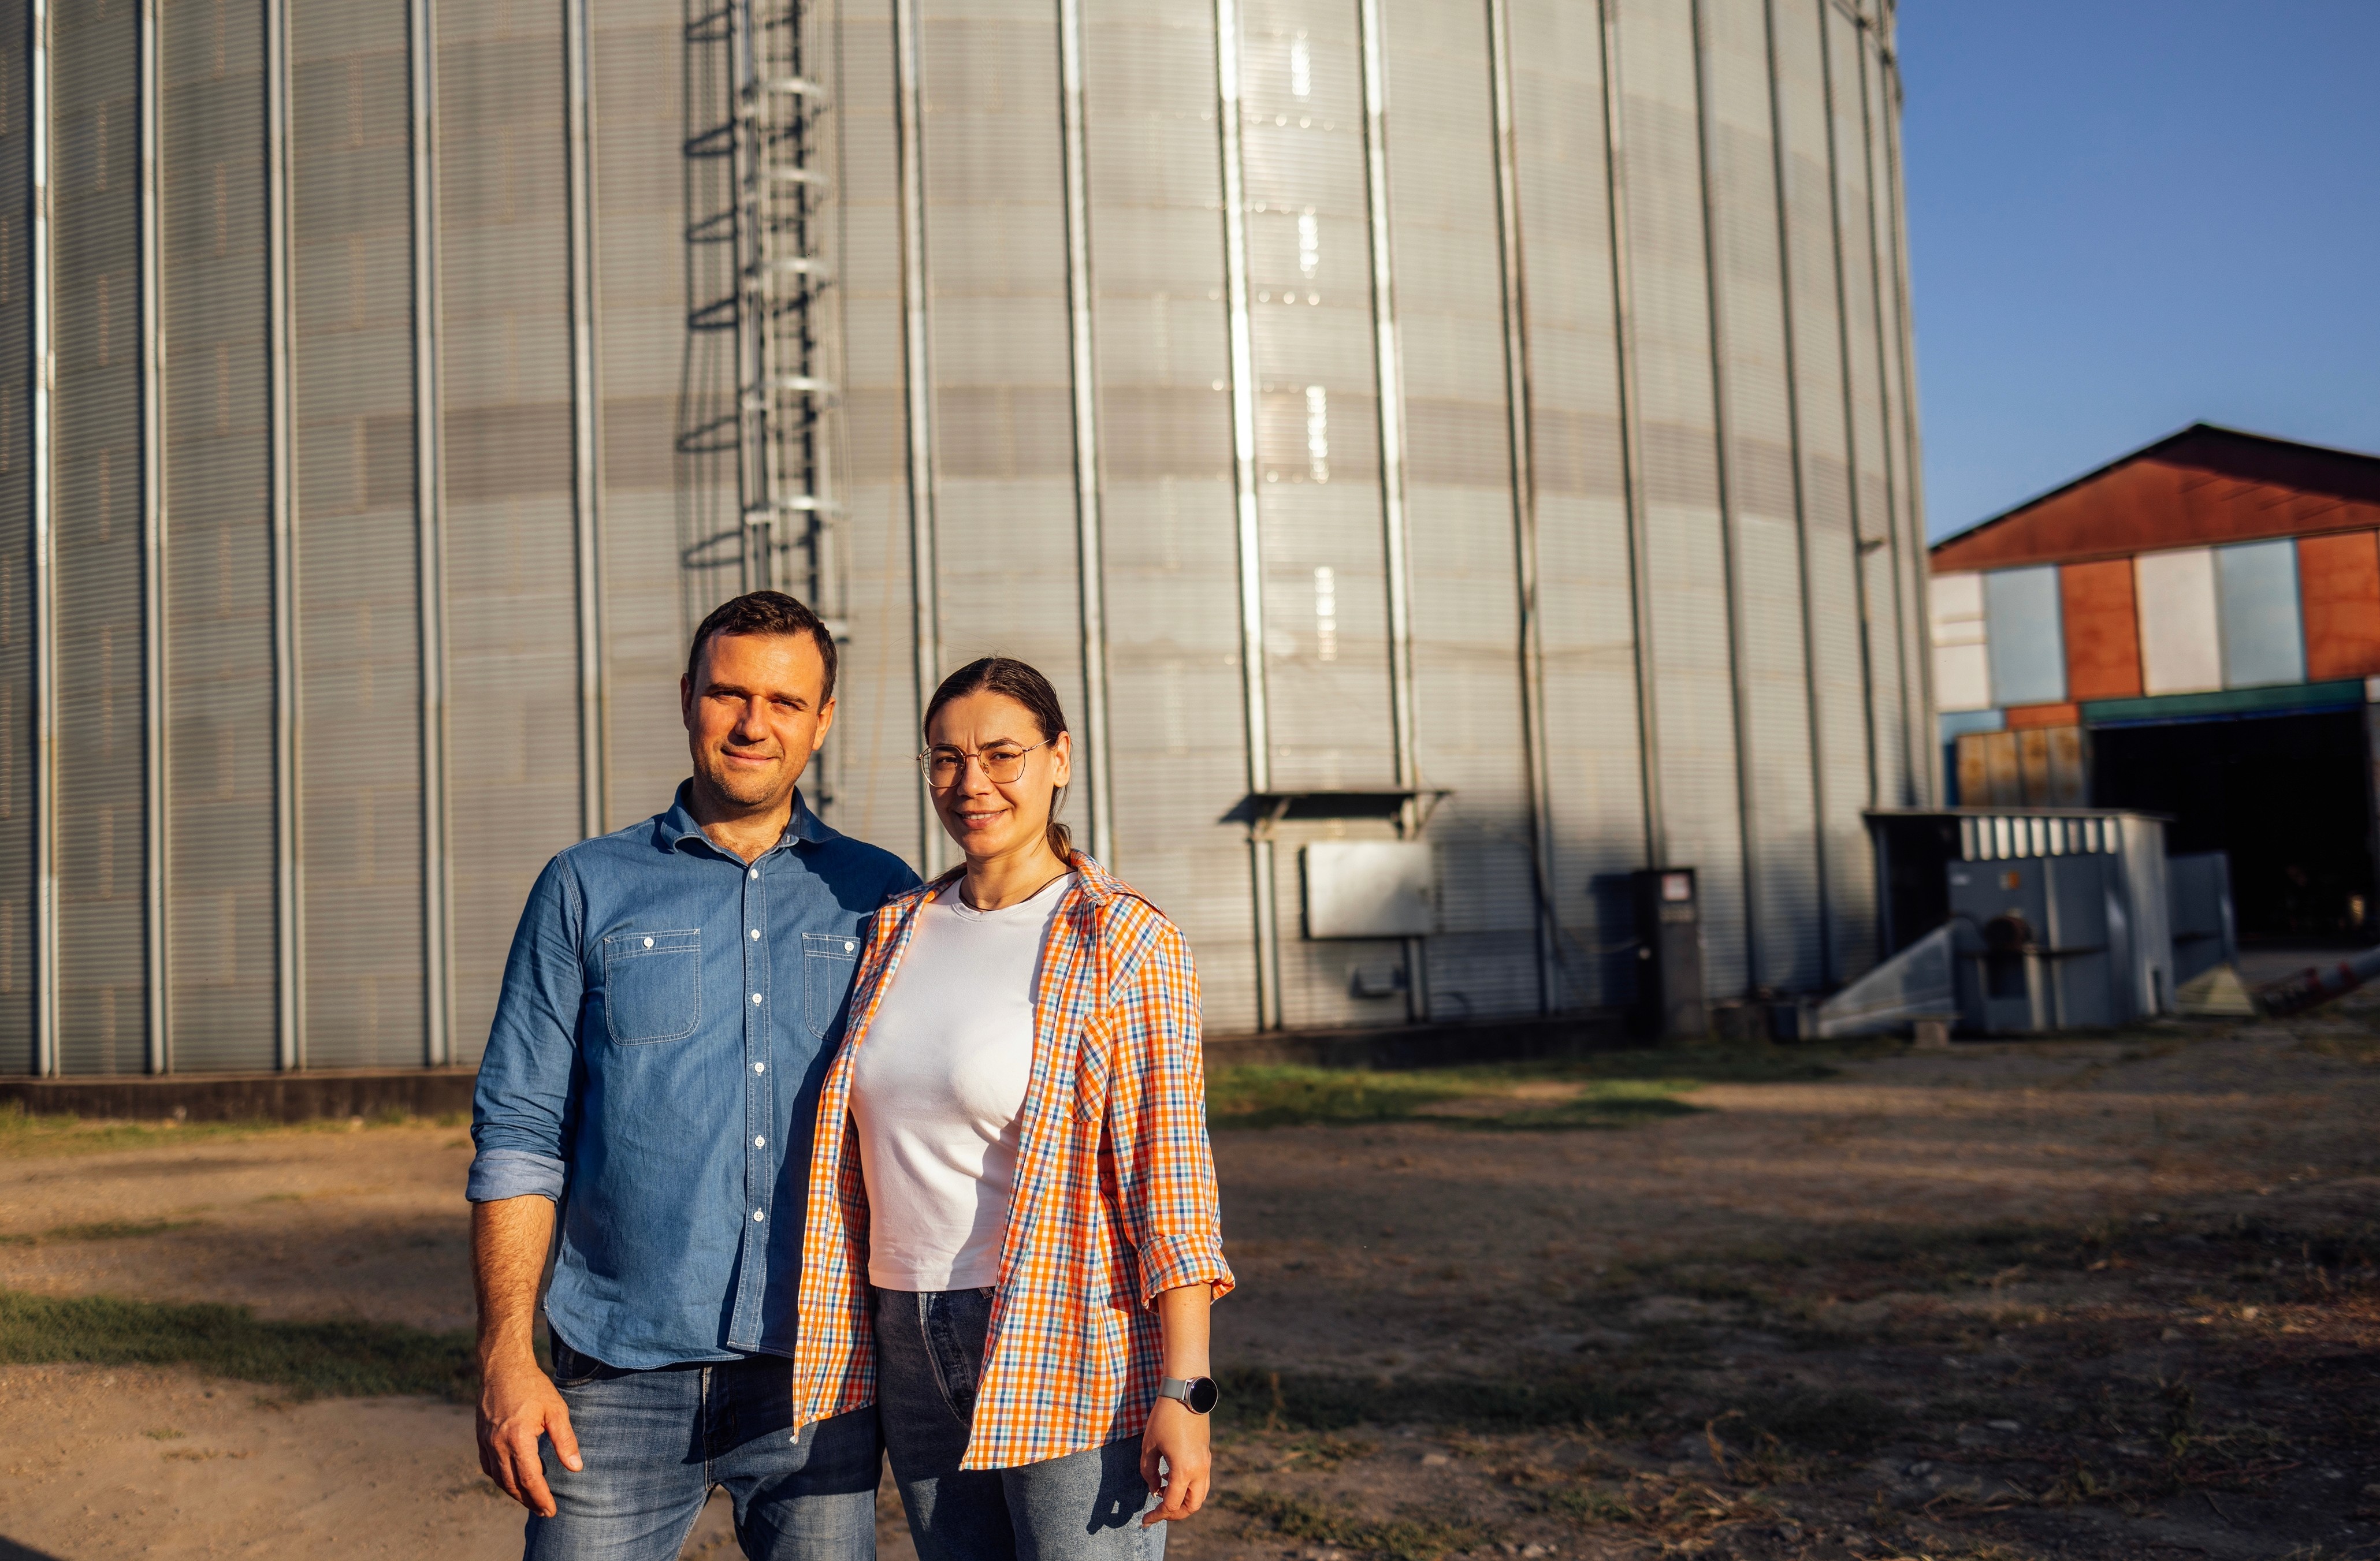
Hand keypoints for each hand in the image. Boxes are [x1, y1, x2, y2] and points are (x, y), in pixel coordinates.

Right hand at [477, 1355, 580, 1516]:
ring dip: (514, 1493)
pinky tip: (512, 1481)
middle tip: (543, 1511)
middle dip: (528, 1501)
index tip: (551, 1511)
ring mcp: (486, 1442)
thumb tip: (576, 1468)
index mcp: (518, 1438)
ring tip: (531, 1500)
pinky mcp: (480, 1438)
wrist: (502, 1368)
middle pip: (512, 1484)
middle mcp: (498, 1444)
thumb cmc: (533, 1387)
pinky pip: (488, 1467)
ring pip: (498, 1479)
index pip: (530, 1479)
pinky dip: (500, 1479)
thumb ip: (566, 1441)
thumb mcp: (556, 1410)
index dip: (541, 1498)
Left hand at [1139, 1397, 1210, 1524]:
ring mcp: (1206, 1463)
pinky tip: (1172, 1477)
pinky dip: (1189, 1488)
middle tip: (1157, 1511)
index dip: (1156, 1516)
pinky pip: (1201, 1481)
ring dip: (1183, 1501)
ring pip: (1200, 1495)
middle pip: (1192, 1506)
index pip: (1170, 1504)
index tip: (1144, 1521)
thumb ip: (1149, 1473)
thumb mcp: (1149, 1446)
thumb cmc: (1164, 1418)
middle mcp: (1199, 1470)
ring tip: (1164, 1493)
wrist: (1186, 1392)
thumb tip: (1154, 1489)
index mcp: (1184, 1470)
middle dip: (1174, 1514)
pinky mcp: (1206, 1455)